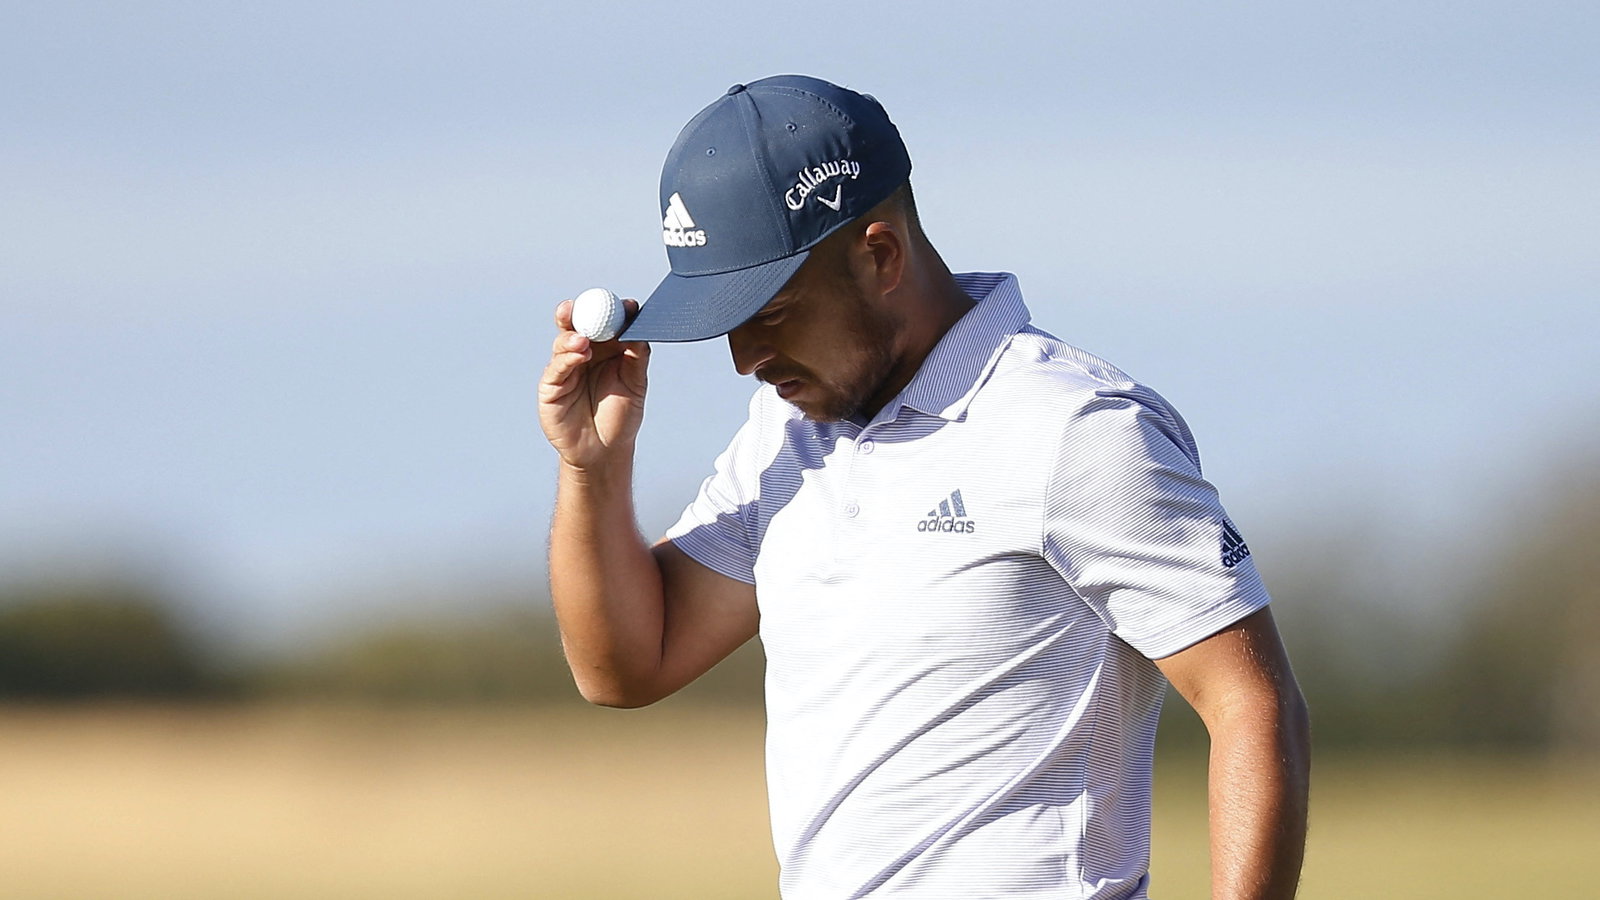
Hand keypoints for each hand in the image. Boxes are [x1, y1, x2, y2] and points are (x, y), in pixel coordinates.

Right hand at [538, 297, 649, 470]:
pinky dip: (567, 356)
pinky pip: (557, 366)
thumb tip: (641, 328)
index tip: (629, 305)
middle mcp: (583, 353)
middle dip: (579, 311)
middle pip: (578, 324)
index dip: (615, 311)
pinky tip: (579, 353)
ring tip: (585, 339)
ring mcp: (566, 368)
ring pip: (565, 341)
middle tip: (587, 302)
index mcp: (606, 349)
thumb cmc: (620, 417)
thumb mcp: (635, 383)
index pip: (607, 323)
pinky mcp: (551, 385)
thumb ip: (637, 356)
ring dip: (574, 335)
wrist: (604, 451)